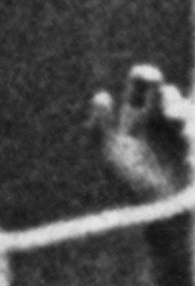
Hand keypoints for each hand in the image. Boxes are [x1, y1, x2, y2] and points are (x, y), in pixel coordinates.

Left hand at [95, 66, 189, 208]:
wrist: (156, 209)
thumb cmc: (128, 183)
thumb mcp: (111, 155)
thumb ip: (100, 127)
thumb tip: (100, 94)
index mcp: (135, 116)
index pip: (141, 86)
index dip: (144, 76)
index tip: (145, 77)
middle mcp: (159, 119)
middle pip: (165, 92)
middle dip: (166, 91)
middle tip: (160, 93)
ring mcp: (179, 131)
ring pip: (181, 108)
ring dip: (178, 109)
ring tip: (172, 118)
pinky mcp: (192, 143)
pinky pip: (192, 130)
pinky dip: (187, 132)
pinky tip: (182, 139)